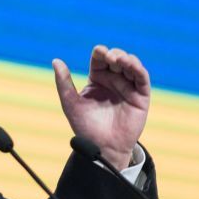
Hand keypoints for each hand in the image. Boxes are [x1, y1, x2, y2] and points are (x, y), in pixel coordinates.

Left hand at [52, 45, 150, 169]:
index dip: (100, 52)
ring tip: (119, 60)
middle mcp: (113, 80)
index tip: (99, 51)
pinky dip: (138, 69)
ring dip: (127, 59)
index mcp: (97, 79)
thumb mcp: (70, 103)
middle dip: (114, 54)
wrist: (101, 148)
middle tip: (110, 57)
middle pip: (116, 58)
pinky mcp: (140, 96)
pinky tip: (132, 65)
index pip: (99, 59)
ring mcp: (127, 87)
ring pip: (131, 65)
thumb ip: (63, 82)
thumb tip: (55, 60)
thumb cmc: (85, 126)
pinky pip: (142, 79)